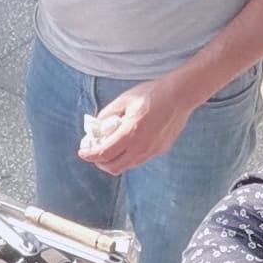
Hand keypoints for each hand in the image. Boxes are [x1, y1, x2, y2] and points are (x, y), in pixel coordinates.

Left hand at [76, 73, 203, 175]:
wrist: (180, 95)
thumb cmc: (152, 94)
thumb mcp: (124, 100)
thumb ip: (108, 114)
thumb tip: (98, 125)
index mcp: (130, 134)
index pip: (103, 154)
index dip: (89, 155)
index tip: (82, 152)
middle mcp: (141, 147)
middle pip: (113, 167)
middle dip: (100, 162)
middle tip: (95, 151)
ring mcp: (152, 151)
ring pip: (127, 165)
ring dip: (115, 160)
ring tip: (110, 146)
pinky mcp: (160, 150)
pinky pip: (139, 159)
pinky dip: (128, 156)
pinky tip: (128, 142)